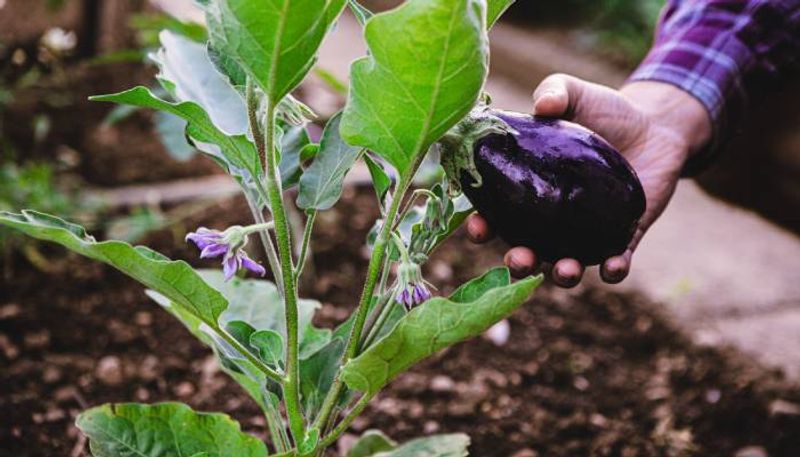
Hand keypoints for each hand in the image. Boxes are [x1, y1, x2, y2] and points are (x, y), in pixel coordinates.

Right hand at [467, 75, 711, 286]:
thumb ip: (555, 92)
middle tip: (519, 258)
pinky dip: (612, 270)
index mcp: (530, 190)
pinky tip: (612, 267)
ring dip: (561, 274)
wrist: (655, 126)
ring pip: (565, 265)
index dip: (482, 226)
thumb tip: (542, 105)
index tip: (478, 228)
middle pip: (527, 250)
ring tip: (564, 270)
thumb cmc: (605, 111)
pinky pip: (614, 263)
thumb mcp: (576, 94)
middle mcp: (552, 220)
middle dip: (518, 262)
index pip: (497, 215)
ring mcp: (586, 233)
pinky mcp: (622, 238)